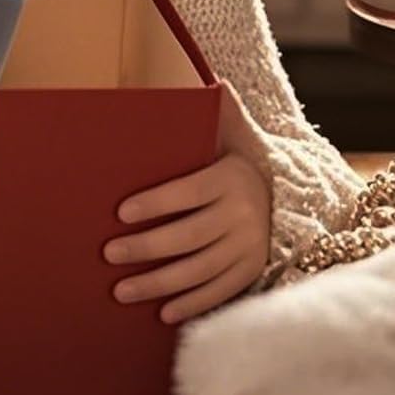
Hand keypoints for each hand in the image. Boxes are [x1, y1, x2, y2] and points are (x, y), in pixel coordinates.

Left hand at [103, 82, 270, 323]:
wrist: (286, 196)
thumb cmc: (236, 161)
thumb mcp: (233, 134)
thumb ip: (220, 110)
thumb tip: (212, 82)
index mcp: (230, 179)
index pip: (187, 193)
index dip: (154, 203)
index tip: (119, 213)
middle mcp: (243, 215)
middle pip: (188, 236)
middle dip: (145, 247)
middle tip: (108, 252)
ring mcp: (249, 247)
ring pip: (199, 270)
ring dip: (158, 284)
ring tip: (120, 290)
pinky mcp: (252, 271)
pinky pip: (219, 292)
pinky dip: (191, 304)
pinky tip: (162, 313)